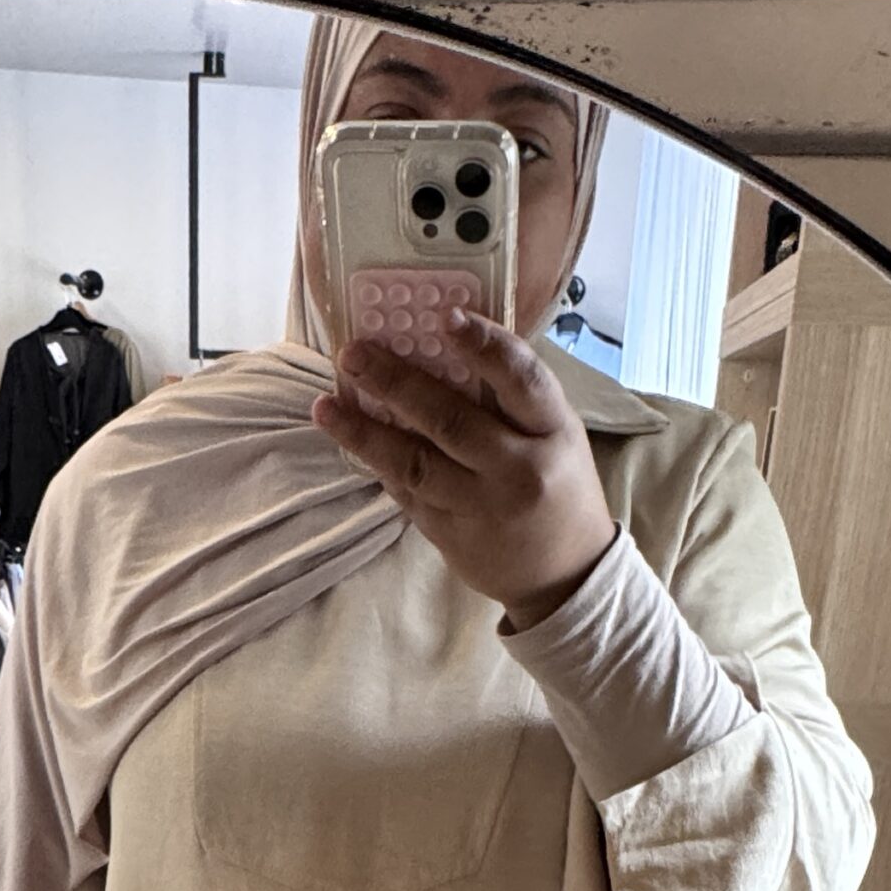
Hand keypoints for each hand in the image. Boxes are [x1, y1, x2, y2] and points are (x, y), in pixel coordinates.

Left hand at [312, 311, 617, 631]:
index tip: (445, 316)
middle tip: (353, 352)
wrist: (564, 574)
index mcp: (553, 432)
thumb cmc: (558, 486)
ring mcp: (482, 508)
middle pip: (451, 420)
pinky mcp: (453, 536)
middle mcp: (519, 471)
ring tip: (326, 405)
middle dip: (395, 382)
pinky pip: (408, 493)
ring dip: (364, 431)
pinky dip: (377, 463)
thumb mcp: (556, 433)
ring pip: (416, 463)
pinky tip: (349, 438)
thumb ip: (511, 397)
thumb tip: (442, 344)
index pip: (522, 380)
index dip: (485, 345)